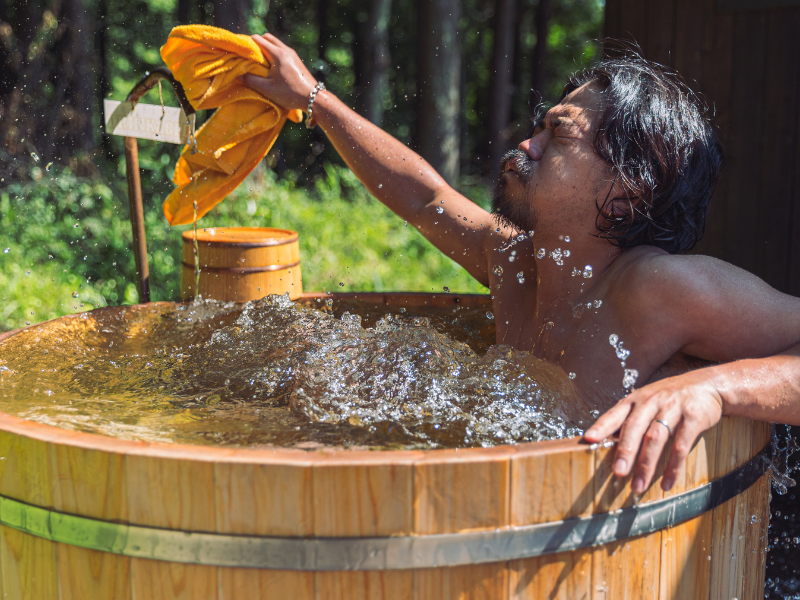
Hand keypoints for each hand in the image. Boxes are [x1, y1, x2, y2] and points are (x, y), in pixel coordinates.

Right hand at [241, 33, 317, 111]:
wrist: (313, 98)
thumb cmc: (290, 94)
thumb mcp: (267, 89)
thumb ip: (251, 80)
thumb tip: (238, 75)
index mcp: (277, 54)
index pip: (258, 39)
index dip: (247, 43)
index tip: (241, 52)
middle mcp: (286, 50)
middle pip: (267, 37)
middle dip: (257, 43)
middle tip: (250, 55)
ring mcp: (292, 54)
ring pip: (275, 43)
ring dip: (266, 47)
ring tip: (260, 61)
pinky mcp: (297, 59)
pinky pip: (282, 49)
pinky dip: (274, 52)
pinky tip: (272, 65)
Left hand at [583, 368, 723, 493]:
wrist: (707, 385)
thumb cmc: (670, 398)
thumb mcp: (647, 402)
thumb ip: (630, 419)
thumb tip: (606, 443)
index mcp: (636, 400)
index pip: (615, 413)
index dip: (601, 426)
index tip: (588, 439)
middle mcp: (651, 402)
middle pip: (635, 427)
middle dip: (625, 451)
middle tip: (618, 472)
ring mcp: (672, 408)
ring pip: (656, 438)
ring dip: (646, 464)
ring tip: (638, 486)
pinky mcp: (693, 418)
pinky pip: (681, 446)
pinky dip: (673, 467)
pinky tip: (667, 484)